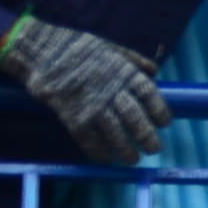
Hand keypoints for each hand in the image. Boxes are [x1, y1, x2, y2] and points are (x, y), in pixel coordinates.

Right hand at [0, 13, 171, 166]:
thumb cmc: (78, 48)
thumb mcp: (111, 47)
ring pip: (116, 133)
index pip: (150, 96)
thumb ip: (133, 60)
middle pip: (136, 118)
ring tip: (133, 159)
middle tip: (154, 149)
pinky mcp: (73, 117)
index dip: (160, 111)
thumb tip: (154, 71)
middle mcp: (112, 91)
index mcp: (125, 73)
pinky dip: (99, 152)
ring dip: (126, 149)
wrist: (42, 51)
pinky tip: (106, 160)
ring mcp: (93, 106)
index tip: (164, 123)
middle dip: (147, 137)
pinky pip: (90, 139)